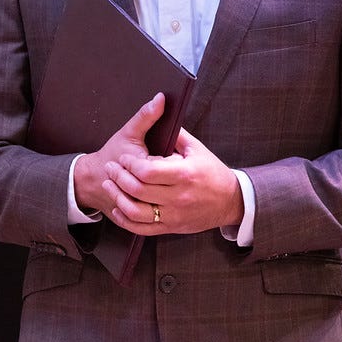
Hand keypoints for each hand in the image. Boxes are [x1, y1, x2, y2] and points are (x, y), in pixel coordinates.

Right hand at [73, 92, 164, 214]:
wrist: (92, 180)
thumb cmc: (111, 155)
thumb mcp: (129, 133)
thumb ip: (146, 116)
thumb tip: (162, 99)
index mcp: (141, 167)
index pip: (168, 166)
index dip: (172, 159)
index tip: (170, 154)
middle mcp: (142, 191)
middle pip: (170, 186)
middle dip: (171, 178)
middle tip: (169, 169)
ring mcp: (140, 207)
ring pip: (164, 204)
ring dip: (168, 194)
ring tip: (166, 182)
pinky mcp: (138, 218)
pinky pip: (154, 218)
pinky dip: (160, 208)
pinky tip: (161, 196)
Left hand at [101, 128, 244, 234]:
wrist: (231, 201)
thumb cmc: (213, 173)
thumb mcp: (198, 149)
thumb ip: (177, 134)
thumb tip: (159, 113)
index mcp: (185, 174)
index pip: (148, 171)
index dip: (130, 164)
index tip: (124, 158)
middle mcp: (178, 197)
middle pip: (138, 190)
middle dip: (119, 177)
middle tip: (110, 168)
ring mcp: (173, 214)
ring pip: (136, 212)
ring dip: (118, 197)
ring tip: (110, 185)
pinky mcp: (171, 227)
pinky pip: (142, 228)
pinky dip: (125, 219)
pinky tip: (118, 207)